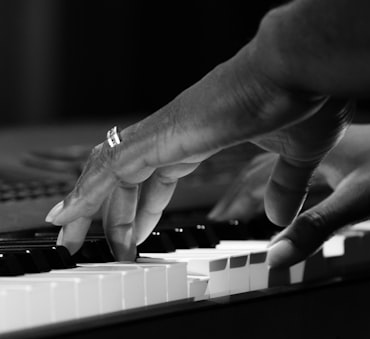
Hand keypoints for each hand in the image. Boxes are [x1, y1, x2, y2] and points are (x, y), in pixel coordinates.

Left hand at [44, 42, 353, 260]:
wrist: (303, 67)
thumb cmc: (306, 96)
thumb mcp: (298, 155)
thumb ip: (284, 185)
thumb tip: (280, 216)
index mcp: (198, 137)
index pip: (154, 178)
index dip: (139, 210)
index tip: (132, 237)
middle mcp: (172, 134)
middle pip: (120, 178)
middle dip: (99, 212)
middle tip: (79, 242)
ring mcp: (163, 133)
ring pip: (107, 174)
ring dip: (84, 207)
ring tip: (64, 237)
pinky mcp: (162, 136)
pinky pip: (112, 170)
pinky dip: (88, 193)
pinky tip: (71, 214)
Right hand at [209, 109, 369, 267]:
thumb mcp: (361, 202)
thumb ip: (315, 230)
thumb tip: (272, 259)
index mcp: (312, 149)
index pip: (254, 174)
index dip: (229, 200)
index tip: (210, 224)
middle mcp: (321, 151)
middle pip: (265, 174)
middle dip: (238, 198)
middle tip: (217, 224)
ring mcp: (340, 160)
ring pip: (287, 179)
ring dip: (264, 198)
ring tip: (245, 220)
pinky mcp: (358, 171)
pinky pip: (311, 185)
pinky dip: (294, 200)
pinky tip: (295, 214)